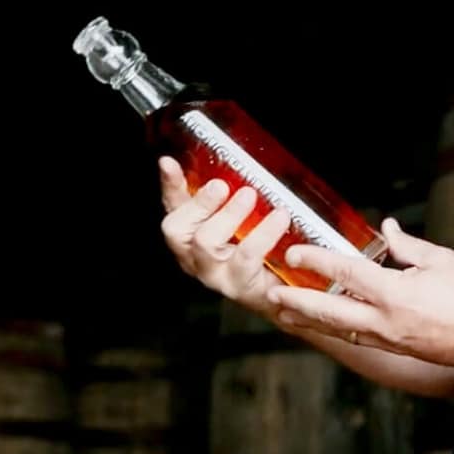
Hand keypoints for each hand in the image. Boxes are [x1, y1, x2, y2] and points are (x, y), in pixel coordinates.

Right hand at [158, 156, 290, 315]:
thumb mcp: (243, 218)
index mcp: (191, 235)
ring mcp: (213, 274)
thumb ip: (228, 195)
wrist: (284, 293)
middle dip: (198, 203)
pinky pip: (246, 257)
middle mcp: (194, 256)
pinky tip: (279, 218)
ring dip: (227, 215)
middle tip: (221, 185)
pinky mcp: (239, 285)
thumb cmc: (259, 252)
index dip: (170, 184)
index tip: (168, 163)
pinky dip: (263, 234)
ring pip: (206, 243)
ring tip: (249, 195)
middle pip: (178, 230)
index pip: (173, 205)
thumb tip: (226, 161)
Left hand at [267, 218, 453, 364]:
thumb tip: (386, 228)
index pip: (346, 274)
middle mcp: (384, 320)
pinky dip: (333, 329)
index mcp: (395, 293)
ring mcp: (387, 339)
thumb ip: (406, 246)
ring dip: (308, 320)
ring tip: (283, 312)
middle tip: (272, 293)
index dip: (317, 261)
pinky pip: (355, 338)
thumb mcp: (438, 260)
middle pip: (329, 312)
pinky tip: (321, 323)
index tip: (295, 252)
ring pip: (338, 330)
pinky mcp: (393, 349)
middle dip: (297, 302)